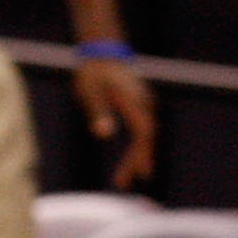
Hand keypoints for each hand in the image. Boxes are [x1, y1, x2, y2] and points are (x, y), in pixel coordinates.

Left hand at [75, 55, 155, 188]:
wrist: (101, 54)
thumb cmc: (93, 74)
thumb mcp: (90, 93)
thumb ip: (98, 112)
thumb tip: (103, 134)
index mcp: (135, 103)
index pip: (144, 134)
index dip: (140, 155)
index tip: (137, 174)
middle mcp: (146, 105)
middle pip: (147, 138)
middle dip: (136, 161)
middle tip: (122, 184)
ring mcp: (145, 105)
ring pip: (145, 136)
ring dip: (136, 157)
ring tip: (123, 180)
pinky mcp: (141, 107)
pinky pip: (143, 131)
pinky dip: (137, 147)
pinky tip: (131, 161)